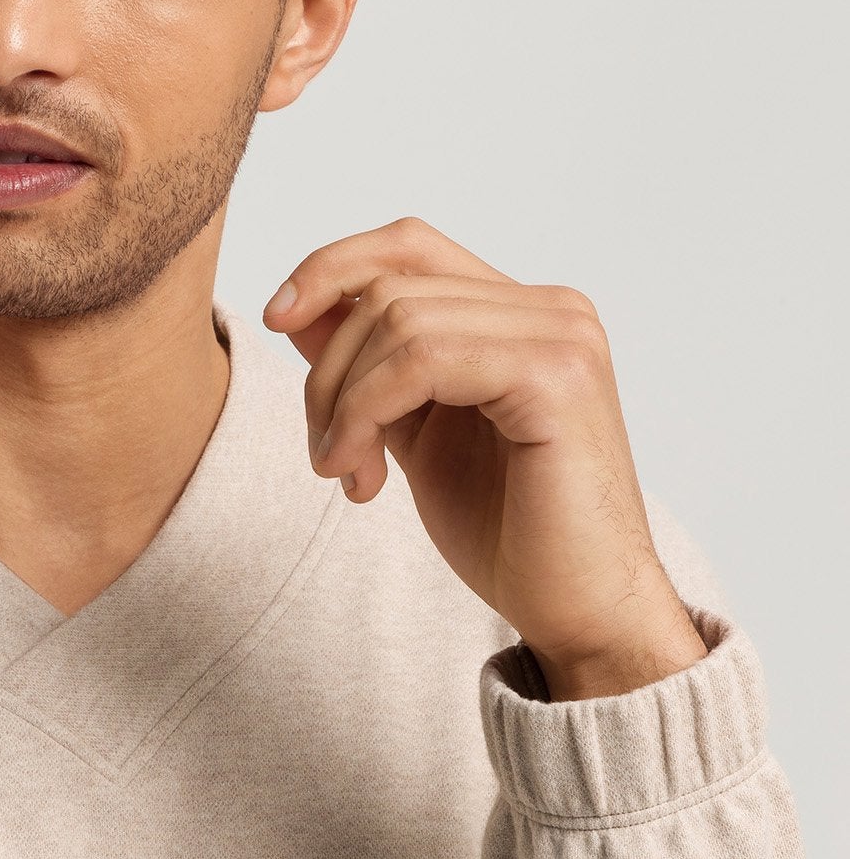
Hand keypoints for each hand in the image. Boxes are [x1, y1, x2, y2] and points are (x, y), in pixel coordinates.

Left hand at [261, 217, 707, 696]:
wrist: (581, 612)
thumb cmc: (510, 535)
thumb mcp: (415, 435)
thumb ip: (371, 372)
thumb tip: (301, 310)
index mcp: (523, 315)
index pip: (410, 246)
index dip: (332, 267)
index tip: (277, 320)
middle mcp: (551, 309)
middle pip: (390, 286)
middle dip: (327, 371)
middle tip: (325, 456)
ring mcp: (561, 335)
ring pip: (397, 320)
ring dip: (342, 403)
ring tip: (346, 474)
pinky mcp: (555, 376)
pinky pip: (422, 358)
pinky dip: (367, 412)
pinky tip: (362, 480)